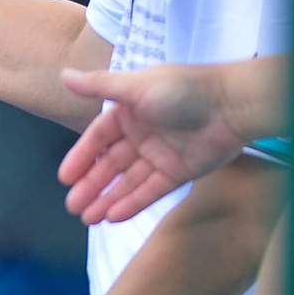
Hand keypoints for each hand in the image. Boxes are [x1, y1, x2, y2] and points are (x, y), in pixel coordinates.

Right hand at [56, 61, 260, 223]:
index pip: (97, 138)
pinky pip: (150, 190)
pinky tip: (113, 216)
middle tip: (72, 206)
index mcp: (128, 111)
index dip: (81, 158)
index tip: (65, 179)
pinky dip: (132, 203)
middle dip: (91, 185)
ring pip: (127, 181)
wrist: (230, 106)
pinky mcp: (178, 172)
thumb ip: (98, 86)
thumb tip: (63, 76)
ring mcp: (159, 155)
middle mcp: (141, 134)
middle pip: (110, 164)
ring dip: (107, 198)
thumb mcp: (136, 86)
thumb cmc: (182, 90)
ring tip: (86, 218)